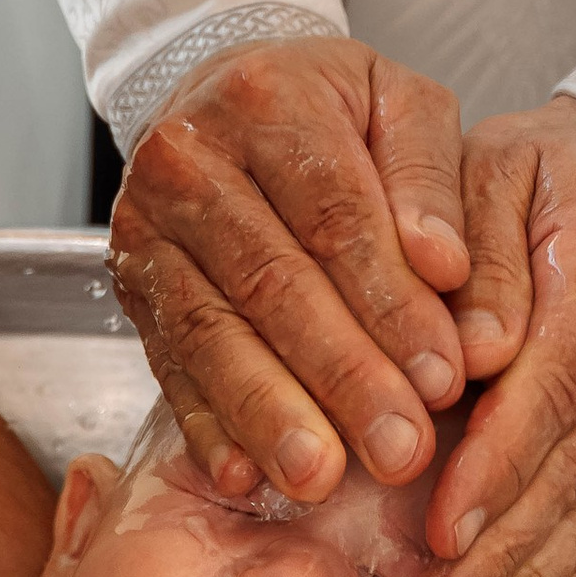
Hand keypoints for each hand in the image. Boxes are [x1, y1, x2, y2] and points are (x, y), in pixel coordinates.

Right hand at [108, 38, 473, 502]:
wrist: (225, 98)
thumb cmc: (331, 109)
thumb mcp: (399, 102)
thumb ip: (431, 177)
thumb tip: (443, 263)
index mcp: (268, 101)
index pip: (335, 217)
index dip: (391, 305)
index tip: (444, 375)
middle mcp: (189, 160)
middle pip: (272, 283)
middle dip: (341, 376)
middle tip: (399, 448)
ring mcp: (147, 226)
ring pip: (211, 332)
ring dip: (269, 415)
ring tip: (321, 478)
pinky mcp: (131, 285)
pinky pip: (168, 363)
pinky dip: (207, 426)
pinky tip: (243, 475)